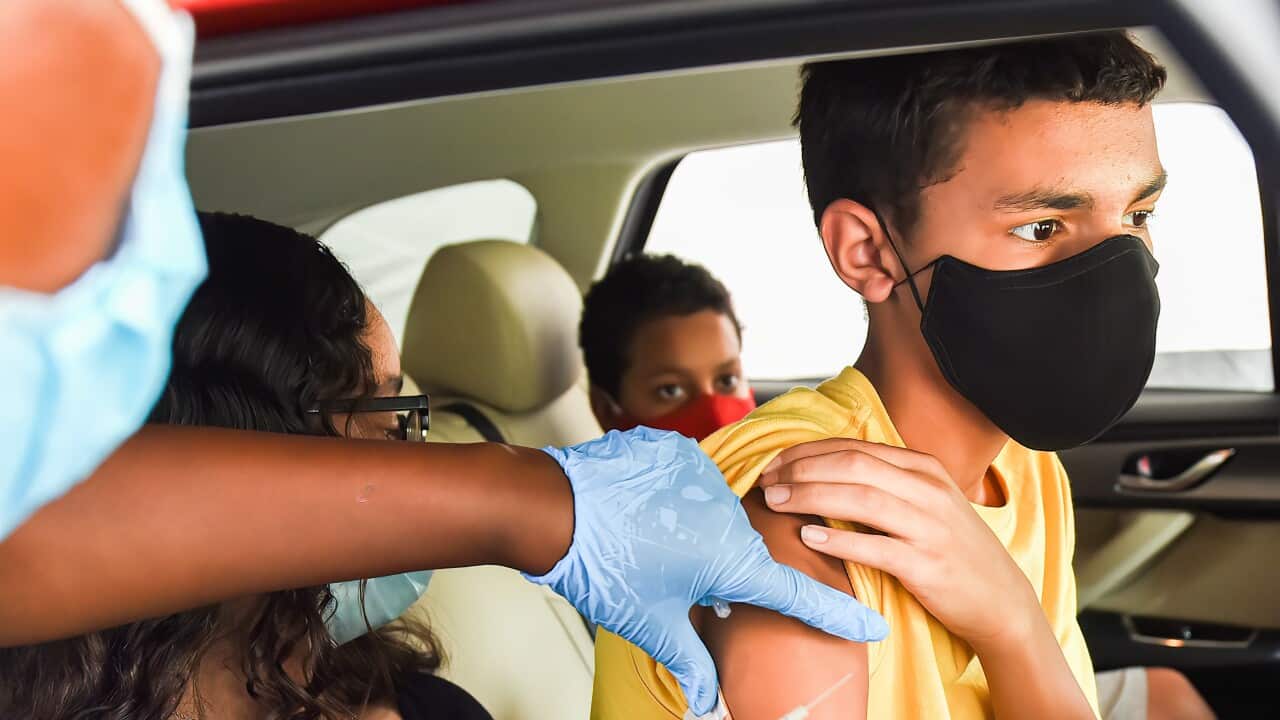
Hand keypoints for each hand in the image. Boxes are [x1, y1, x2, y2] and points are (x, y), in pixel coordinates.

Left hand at [525, 428, 888, 715]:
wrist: (554, 506)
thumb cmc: (605, 567)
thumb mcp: (651, 624)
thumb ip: (689, 664)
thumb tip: (708, 706)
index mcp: (731, 559)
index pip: (797, 595)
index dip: (835, 613)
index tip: (872, 623)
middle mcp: (729, 513)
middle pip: (743, 552)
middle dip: (718, 571)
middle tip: (670, 576)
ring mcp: (704, 476)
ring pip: (714, 516)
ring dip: (692, 533)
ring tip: (645, 544)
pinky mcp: (678, 453)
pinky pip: (688, 483)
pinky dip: (672, 501)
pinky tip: (639, 513)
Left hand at [759, 438, 1037, 649]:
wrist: (1001, 601)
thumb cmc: (952, 551)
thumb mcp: (925, 504)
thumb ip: (884, 484)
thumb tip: (821, 474)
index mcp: (924, 468)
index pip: (854, 448)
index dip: (807, 452)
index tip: (772, 464)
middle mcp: (928, 490)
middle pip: (853, 466)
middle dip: (801, 469)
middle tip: (765, 481)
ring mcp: (930, 526)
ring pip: (861, 498)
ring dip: (810, 495)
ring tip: (776, 502)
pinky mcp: (927, 564)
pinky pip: (876, 546)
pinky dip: (839, 539)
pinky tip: (808, 536)